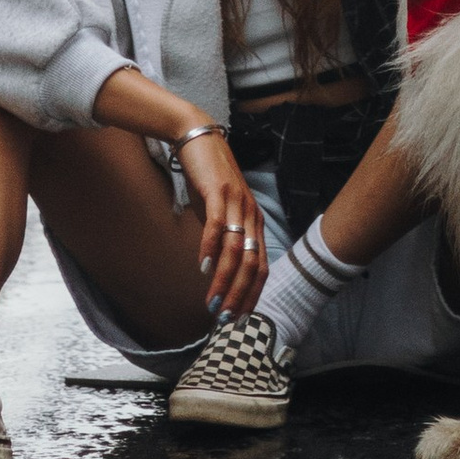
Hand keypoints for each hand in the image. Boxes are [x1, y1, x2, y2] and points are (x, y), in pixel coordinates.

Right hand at [176, 127, 267, 314]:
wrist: (198, 138)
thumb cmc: (208, 179)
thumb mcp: (220, 212)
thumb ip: (224, 238)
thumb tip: (217, 268)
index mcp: (254, 222)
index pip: (261, 267)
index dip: (252, 295)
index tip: (239, 319)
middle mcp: (251, 214)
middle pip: (251, 263)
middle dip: (239, 295)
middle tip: (224, 320)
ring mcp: (237, 202)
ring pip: (235, 249)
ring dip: (224, 280)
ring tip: (212, 302)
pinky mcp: (218, 191)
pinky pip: (217, 224)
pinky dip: (210, 248)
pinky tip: (203, 267)